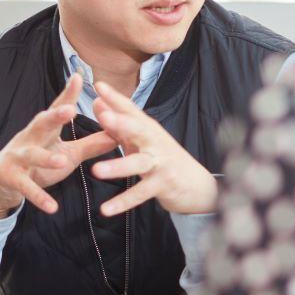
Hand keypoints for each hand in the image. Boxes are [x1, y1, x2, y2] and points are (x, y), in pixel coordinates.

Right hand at [0, 73, 116, 218]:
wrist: (0, 182)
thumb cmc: (38, 162)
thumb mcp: (67, 153)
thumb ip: (91, 144)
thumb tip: (118, 133)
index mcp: (45, 130)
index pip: (57, 109)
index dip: (68, 94)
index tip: (79, 77)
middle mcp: (29, 138)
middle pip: (41, 124)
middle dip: (54, 116)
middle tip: (70, 109)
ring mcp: (17, 158)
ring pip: (31, 155)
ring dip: (45, 157)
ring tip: (61, 160)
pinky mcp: (11, 178)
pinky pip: (26, 188)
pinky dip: (39, 197)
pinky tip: (53, 207)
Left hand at [88, 80, 218, 216]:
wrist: (198, 184)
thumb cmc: (164, 158)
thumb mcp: (141, 139)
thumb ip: (119, 123)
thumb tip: (97, 102)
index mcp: (148, 129)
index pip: (131, 110)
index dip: (115, 98)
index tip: (97, 84)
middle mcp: (156, 142)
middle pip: (139, 129)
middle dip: (121, 122)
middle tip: (103, 116)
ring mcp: (161, 163)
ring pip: (138, 163)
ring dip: (118, 166)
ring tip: (96, 171)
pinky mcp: (163, 184)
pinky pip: (141, 193)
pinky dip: (123, 202)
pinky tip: (106, 210)